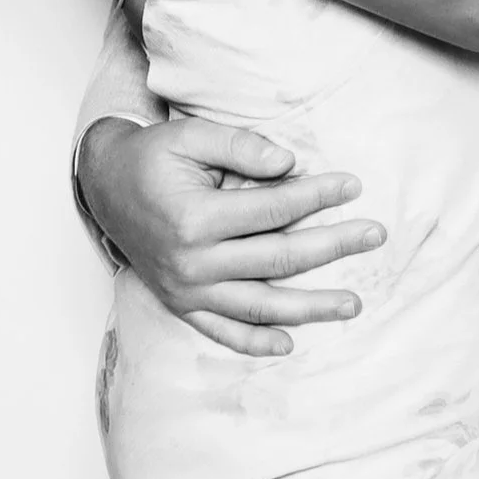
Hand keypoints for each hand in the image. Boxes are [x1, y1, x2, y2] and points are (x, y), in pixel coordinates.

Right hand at [77, 117, 385, 357]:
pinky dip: (254, 341)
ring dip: (310, 308)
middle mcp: (192, 263)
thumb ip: (241, 147)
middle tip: (375, 235)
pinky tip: (289, 343)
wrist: (104, 186)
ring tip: (352, 304)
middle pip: (278, 259)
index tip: (353, 185)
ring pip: (260, 306)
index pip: (274, 210)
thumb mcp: (190, 136)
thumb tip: (290, 164)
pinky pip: (221, 331)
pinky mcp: (181, 304)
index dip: (317, 196)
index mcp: (196, 219)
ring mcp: (187, 290)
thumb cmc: (151, 157)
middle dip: (332, 246)